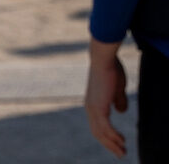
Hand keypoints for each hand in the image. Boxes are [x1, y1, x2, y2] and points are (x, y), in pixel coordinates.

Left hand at [84, 41, 128, 157]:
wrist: (103, 58)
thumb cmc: (110, 70)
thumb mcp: (116, 88)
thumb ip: (117, 99)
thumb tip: (120, 111)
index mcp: (93, 103)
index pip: (97, 125)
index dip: (107, 137)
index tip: (118, 146)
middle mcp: (90, 107)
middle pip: (97, 132)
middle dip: (109, 145)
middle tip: (121, 154)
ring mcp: (93, 107)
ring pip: (100, 132)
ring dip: (112, 144)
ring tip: (123, 152)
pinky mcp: (99, 106)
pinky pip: (105, 127)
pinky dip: (113, 137)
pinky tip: (121, 141)